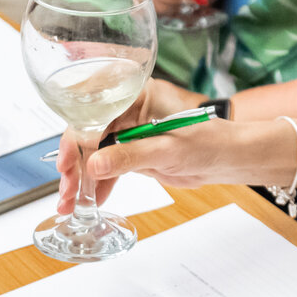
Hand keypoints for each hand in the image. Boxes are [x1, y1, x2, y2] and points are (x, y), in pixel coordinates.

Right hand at [52, 79, 209, 210]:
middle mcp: (128, 110)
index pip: (93, 114)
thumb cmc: (210, 141)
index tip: (67, 164)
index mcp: (135, 94)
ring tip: (72, 202)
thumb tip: (94, 165)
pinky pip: (109, 164)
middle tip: (68, 190)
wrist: (230, 157)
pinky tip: (92, 198)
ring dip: (83, 177)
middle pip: (88, 134)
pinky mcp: (134, 150)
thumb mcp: (167, 149)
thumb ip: (130, 156)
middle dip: (75, 164)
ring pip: (95, 152)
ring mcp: (129, 131)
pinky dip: (99, 182)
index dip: (75, 139)